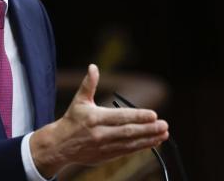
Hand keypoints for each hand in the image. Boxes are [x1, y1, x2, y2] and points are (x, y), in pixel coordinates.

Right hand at [30, 64, 168, 177]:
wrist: (59, 145)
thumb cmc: (72, 120)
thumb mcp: (79, 101)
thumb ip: (89, 84)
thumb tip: (93, 67)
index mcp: (94, 118)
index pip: (120, 117)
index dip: (138, 116)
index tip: (153, 114)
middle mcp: (100, 133)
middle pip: (128, 132)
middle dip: (148, 129)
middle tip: (164, 125)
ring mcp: (103, 147)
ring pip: (129, 144)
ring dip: (148, 140)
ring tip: (163, 134)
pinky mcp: (105, 156)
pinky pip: (126, 152)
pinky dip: (140, 147)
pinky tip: (152, 142)